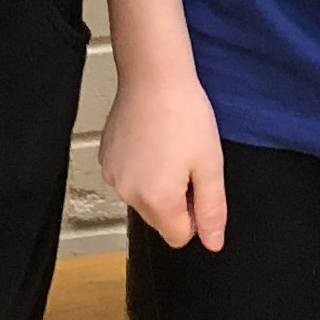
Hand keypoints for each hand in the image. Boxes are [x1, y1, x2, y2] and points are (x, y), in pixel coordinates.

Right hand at [103, 70, 228, 251]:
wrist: (153, 76)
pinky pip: (128, 178)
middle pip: (159, 219)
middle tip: (187, 160)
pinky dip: (141, 167)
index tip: (198, 182)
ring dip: (158, 182)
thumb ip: (211, 210)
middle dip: (176, 199)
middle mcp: (128, 194)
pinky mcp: (105, 158)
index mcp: (157, 200)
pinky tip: (152, 139)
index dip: (194, 214)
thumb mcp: (210, 165)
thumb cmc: (184, 114)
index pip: (179, 237)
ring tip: (169, 146)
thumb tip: (213, 244)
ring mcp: (112, 176)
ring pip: (143, 198)